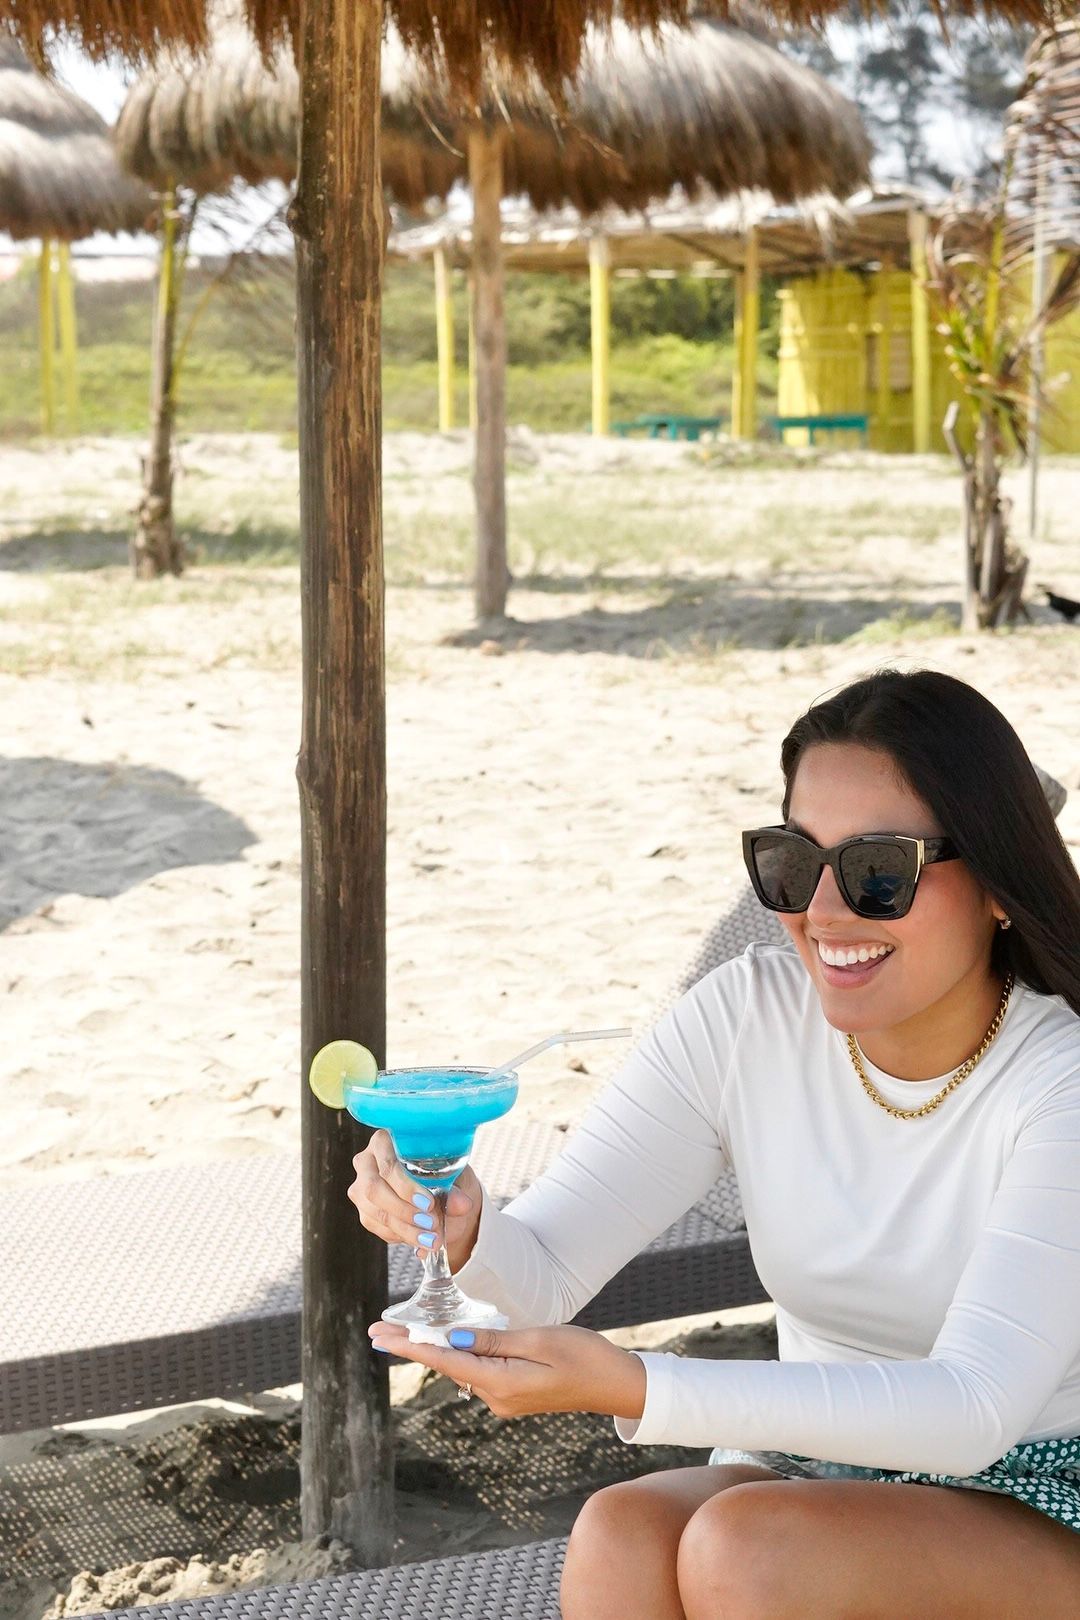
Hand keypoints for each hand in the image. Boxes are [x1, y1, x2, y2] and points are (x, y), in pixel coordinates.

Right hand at [347, 1129, 481, 1270]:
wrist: (443, 1196)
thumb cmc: (446, 1175)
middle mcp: (367, 1161)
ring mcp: (361, 1187)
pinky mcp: (364, 1210)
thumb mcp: (455, 1178)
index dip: (406, 1186)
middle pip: (374, 1189)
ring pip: (376, 1212)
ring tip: (431, 1239)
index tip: (429, 1203)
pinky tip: (419, 1238)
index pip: (388, 1163)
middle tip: (431, 1224)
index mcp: (387, 1140)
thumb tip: (461, 1204)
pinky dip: (400, 1235)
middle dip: (404, 1211)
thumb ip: (456, 1190)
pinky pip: (377, 1227)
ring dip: (405, 1230)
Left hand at [368, 1320, 646, 1421]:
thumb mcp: (540, 1340)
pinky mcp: (514, 1392)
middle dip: (412, 1345)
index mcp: (501, 1383)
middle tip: (376, 1331)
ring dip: (433, 1348)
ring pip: (461, 1367)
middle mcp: (496, 1396)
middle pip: (447, 1364)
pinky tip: (445, 1340)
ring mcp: (505, 1398)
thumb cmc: (585, 1356)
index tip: (380, 1336)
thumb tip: (453, 1337)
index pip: (446, 1358)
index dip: (410, 1344)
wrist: (617, 1384)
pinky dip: (458, 1353)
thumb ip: (494, 1339)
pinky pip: (478, 1370)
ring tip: (400, 1331)